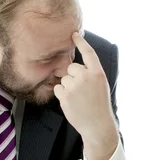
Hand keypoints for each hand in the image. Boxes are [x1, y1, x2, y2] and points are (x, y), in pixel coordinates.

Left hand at [54, 32, 118, 159]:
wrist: (97, 125)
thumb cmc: (99, 106)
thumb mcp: (101, 86)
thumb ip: (90, 74)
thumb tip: (75, 66)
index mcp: (97, 73)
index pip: (88, 53)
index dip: (81, 42)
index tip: (73, 34)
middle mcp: (86, 77)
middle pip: (71, 67)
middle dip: (74, 76)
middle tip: (82, 90)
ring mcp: (74, 86)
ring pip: (64, 78)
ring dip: (68, 86)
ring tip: (78, 98)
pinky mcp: (64, 96)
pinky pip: (58, 87)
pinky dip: (62, 94)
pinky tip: (71, 102)